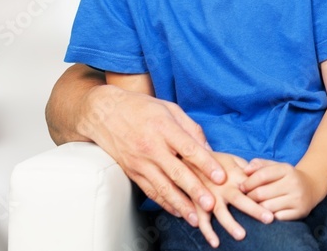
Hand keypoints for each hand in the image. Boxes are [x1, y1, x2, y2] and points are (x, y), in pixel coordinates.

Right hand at [81, 85, 226, 222]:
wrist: (105, 112)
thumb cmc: (142, 108)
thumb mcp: (170, 108)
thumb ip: (191, 128)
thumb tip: (209, 149)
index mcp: (164, 128)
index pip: (189, 149)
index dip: (206, 164)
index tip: (221, 176)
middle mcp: (152, 147)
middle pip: (177, 172)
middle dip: (195, 190)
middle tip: (210, 204)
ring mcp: (140, 162)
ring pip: (163, 187)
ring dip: (180, 204)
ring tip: (195, 218)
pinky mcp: (132, 172)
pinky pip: (150, 191)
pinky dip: (164, 203)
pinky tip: (177, 211)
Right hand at [187, 154, 274, 247]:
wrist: (187, 158)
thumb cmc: (215, 161)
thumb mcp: (232, 160)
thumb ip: (247, 169)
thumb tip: (264, 176)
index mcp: (234, 175)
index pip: (252, 185)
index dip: (263, 194)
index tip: (276, 202)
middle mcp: (222, 186)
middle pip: (240, 199)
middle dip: (254, 209)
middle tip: (269, 218)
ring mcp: (209, 196)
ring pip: (221, 212)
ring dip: (231, 224)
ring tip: (241, 236)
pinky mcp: (197, 204)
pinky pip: (202, 220)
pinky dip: (207, 232)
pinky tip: (215, 243)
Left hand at [241, 159, 321, 219]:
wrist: (311, 187)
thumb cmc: (286, 177)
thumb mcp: (276, 166)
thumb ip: (259, 165)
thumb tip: (245, 170)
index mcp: (287, 169)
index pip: (262, 175)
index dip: (248, 182)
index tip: (241, 187)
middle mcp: (293, 183)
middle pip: (262, 193)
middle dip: (249, 197)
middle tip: (245, 199)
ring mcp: (297, 198)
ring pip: (267, 207)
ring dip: (257, 208)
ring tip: (254, 206)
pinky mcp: (300, 212)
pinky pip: (277, 218)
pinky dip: (269, 217)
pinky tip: (266, 214)